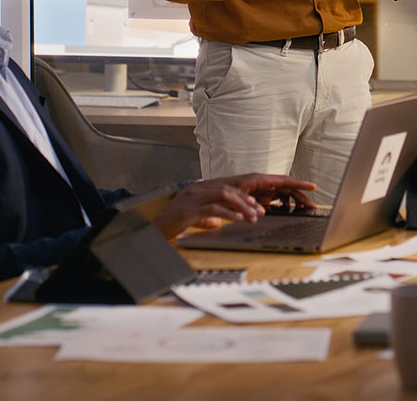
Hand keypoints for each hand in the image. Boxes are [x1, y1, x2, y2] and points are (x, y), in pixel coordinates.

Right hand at [153, 174, 316, 237]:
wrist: (148, 232)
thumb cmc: (174, 225)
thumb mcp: (197, 218)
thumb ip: (211, 215)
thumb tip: (222, 218)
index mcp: (205, 188)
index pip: (235, 184)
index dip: (254, 188)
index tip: (269, 197)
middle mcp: (200, 188)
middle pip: (233, 186)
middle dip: (253, 197)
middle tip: (266, 209)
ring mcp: (193, 197)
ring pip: (225, 194)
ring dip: (243, 205)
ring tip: (255, 216)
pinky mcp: (188, 209)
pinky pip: (212, 208)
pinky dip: (228, 213)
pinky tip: (239, 220)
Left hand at [224, 173, 316, 209]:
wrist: (210, 194)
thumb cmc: (221, 192)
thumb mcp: (233, 197)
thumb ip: (246, 205)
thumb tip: (258, 214)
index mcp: (258, 179)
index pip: (284, 180)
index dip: (299, 183)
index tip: (312, 186)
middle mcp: (263, 183)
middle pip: (288, 188)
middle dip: (301, 196)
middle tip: (312, 207)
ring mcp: (262, 190)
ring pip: (284, 194)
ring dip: (294, 201)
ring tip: (304, 210)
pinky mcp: (260, 196)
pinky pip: (277, 199)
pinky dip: (284, 204)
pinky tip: (288, 211)